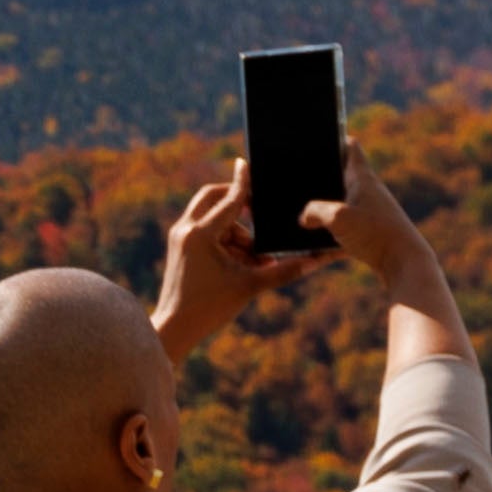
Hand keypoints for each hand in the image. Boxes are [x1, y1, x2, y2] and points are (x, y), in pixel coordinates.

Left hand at [157, 165, 273, 356]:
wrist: (175, 328)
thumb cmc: (209, 309)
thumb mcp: (250, 286)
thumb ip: (284, 270)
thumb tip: (317, 261)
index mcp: (200, 234)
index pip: (229, 198)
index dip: (245, 181)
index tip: (250, 162)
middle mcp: (186, 230)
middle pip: (213, 196)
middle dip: (239, 200)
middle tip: (260, 211)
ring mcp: (180, 237)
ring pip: (214, 215)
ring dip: (238, 229)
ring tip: (254, 258)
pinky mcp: (180, 246)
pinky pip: (207, 229)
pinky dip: (227, 239)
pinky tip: (243, 261)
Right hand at [309, 150, 445, 303]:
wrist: (403, 262)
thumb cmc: (376, 234)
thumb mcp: (338, 219)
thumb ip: (314, 212)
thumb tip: (303, 216)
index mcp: (362, 178)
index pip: (350, 147)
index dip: (335, 137)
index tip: (319, 135)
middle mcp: (368, 191)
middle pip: (342, 173)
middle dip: (323, 172)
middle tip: (299, 173)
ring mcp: (370, 210)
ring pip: (341, 200)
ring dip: (324, 203)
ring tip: (302, 209)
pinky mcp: (370, 230)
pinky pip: (344, 223)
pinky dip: (330, 226)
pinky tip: (315, 239)